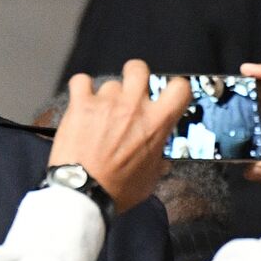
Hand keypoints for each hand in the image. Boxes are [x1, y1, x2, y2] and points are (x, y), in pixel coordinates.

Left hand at [48, 59, 191, 213]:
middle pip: (139, 68)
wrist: (83, 193)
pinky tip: (81, 104)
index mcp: (157, 122)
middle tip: (128, 96)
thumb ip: (157, 161)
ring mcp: (106, 102)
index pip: (180, 87)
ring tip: (99, 117)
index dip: (174, 89)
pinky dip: (81, 90)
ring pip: (109, 83)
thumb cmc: (118, 190)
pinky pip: (81, 81)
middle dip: (135, 78)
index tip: (165, 96)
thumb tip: (161, 158)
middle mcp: (134, 105)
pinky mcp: (80, 104)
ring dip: (106, 97)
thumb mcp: (150, 179)